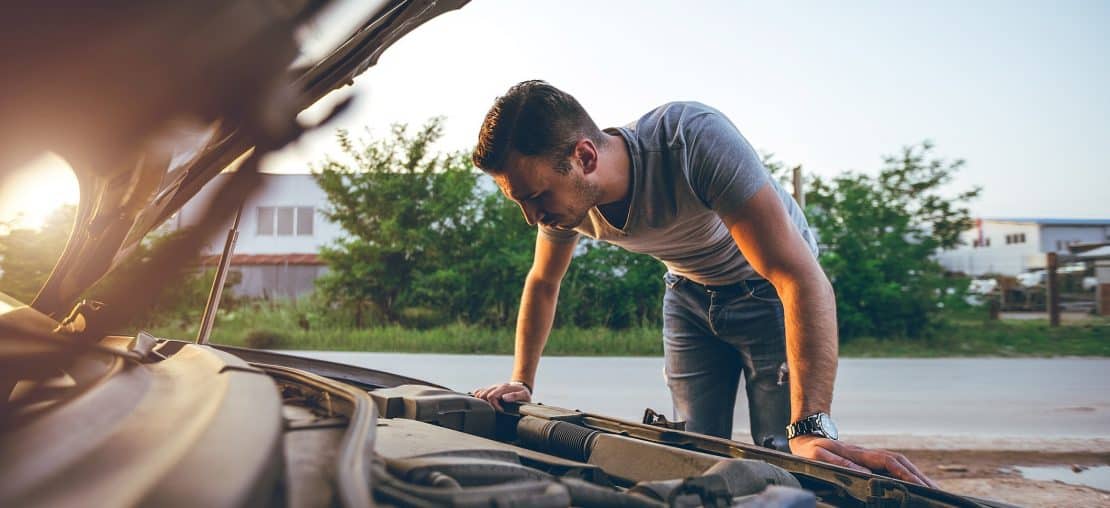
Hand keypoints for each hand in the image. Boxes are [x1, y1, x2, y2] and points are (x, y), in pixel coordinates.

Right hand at [472, 382, 530, 411]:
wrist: (522, 388)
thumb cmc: (523, 394)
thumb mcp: (524, 395)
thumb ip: (515, 396)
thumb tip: (504, 398)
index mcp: (504, 388)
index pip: (491, 396)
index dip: (495, 406)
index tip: (501, 411)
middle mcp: (497, 387)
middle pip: (483, 395)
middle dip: (487, 404)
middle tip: (495, 410)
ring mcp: (493, 388)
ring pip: (480, 393)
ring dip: (483, 401)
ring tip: (490, 408)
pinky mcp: (491, 390)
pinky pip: (480, 391)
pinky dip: (478, 396)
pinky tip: (484, 403)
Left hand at [789, 435, 938, 487]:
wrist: (807, 438)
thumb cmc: (811, 450)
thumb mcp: (819, 455)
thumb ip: (838, 461)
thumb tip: (862, 472)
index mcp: (860, 453)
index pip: (889, 462)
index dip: (905, 473)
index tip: (920, 485)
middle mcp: (869, 454)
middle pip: (902, 463)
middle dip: (920, 477)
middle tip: (937, 492)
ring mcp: (871, 458)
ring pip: (901, 465)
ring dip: (918, 477)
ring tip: (934, 491)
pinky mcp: (870, 462)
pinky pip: (894, 469)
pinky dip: (909, 476)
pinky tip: (917, 486)